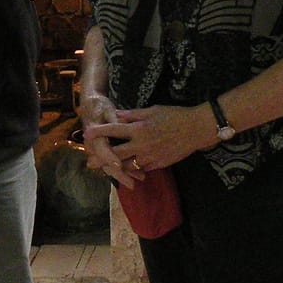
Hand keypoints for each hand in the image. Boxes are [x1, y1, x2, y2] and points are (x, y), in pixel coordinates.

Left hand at [82, 105, 206, 182]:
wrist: (196, 130)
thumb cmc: (175, 116)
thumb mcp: (152, 111)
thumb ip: (132, 115)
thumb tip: (116, 115)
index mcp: (139, 129)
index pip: (113, 130)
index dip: (98, 132)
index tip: (87, 133)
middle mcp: (141, 145)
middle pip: (115, 154)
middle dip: (100, 158)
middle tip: (89, 161)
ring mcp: (150, 157)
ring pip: (127, 166)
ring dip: (114, 168)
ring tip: (104, 169)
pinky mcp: (158, 164)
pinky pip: (141, 169)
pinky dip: (132, 170)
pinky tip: (126, 171)